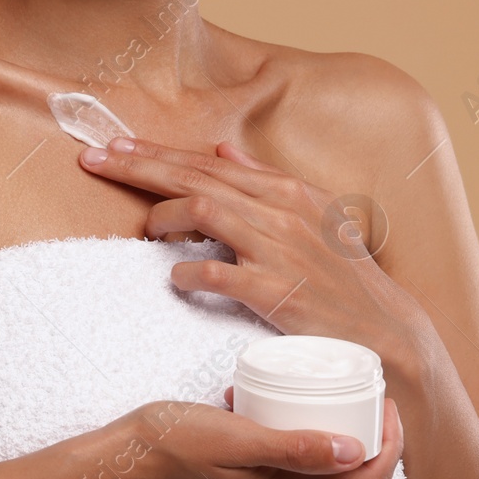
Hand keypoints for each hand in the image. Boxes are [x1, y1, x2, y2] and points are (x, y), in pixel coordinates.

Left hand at [77, 136, 429, 365]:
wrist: (385, 330)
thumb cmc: (340, 274)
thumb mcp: (311, 216)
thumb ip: (264, 181)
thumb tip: (224, 150)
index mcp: (284, 191)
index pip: (205, 162)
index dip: (154, 152)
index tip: (111, 147)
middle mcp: (279, 211)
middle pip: (194, 176)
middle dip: (137, 166)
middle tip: (92, 161)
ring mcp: (279, 250)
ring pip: (203, 209)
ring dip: (164, 216)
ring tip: (147, 229)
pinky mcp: (277, 292)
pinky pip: (217, 272)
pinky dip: (188, 272)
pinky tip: (177, 277)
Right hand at [88, 396, 403, 478]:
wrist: (112, 464)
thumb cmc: (164, 442)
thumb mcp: (232, 436)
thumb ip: (293, 449)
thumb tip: (356, 452)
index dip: (386, 446)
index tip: (385, 407)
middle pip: (338, 478)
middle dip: (355, 435)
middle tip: (350, 393)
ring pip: (303, 471)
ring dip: (310, 433)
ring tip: (293, 393)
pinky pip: (272, 470)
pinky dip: (275, 440)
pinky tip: (250, 410)